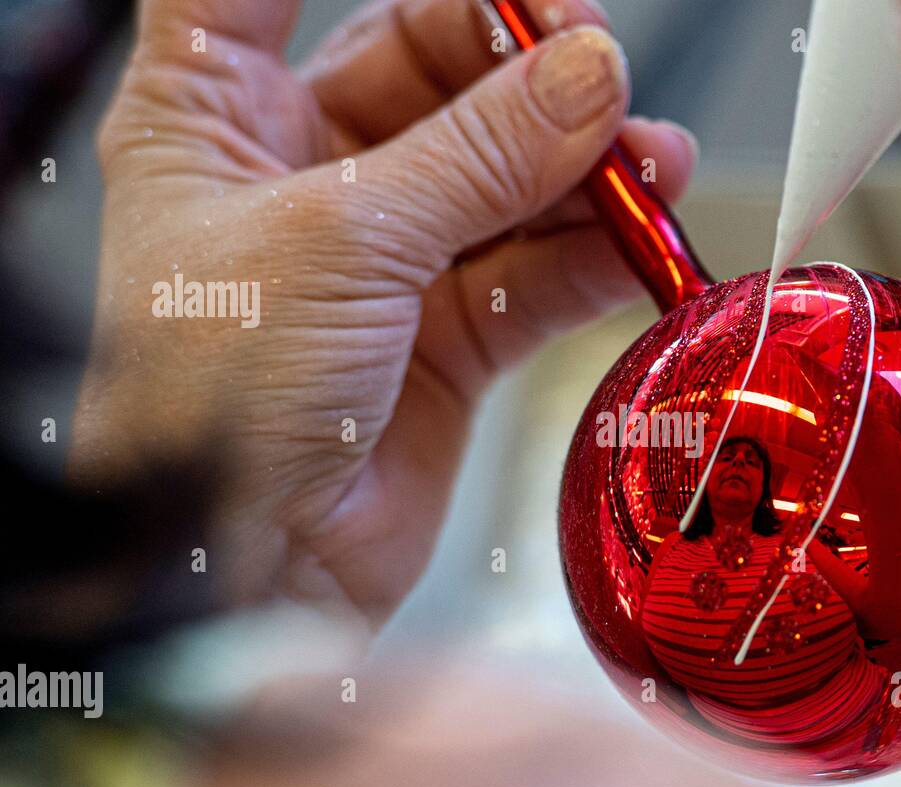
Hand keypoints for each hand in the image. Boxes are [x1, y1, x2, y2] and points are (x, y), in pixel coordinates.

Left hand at [71, 0, 697, 628]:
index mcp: (217, 115)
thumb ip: (479, 154)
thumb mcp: (341, 241)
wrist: (249, 566)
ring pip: (503, 174)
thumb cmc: (212, 403)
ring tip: (649, 162)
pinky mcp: (448, 333)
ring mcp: (385, 255)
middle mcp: (303, 176)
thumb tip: (587, 78)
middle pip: (429, 67)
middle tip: (599, 70)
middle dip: (523, 66)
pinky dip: (591, 255)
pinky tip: (638, 238)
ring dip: (582, 165)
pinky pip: (536, 269)